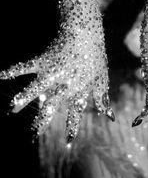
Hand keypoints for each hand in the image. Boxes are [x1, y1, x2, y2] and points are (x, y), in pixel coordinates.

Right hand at [0, 21, 113, 143]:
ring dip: (23, 98)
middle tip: (32, 135)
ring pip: (35, 88)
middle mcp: (63, 84)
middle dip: (41, 121)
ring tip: (12, 109)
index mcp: (78, 89)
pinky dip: (14, 70)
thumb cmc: (95, 57)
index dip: (72, 128)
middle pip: (51, 106)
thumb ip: (102, 98)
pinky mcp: (44, 60)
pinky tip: (2, 75)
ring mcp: (52, 72)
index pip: (75, 113)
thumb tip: (108, 116)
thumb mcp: (102, 78)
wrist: (85, 34)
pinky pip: (26, 66)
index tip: (67, 143)